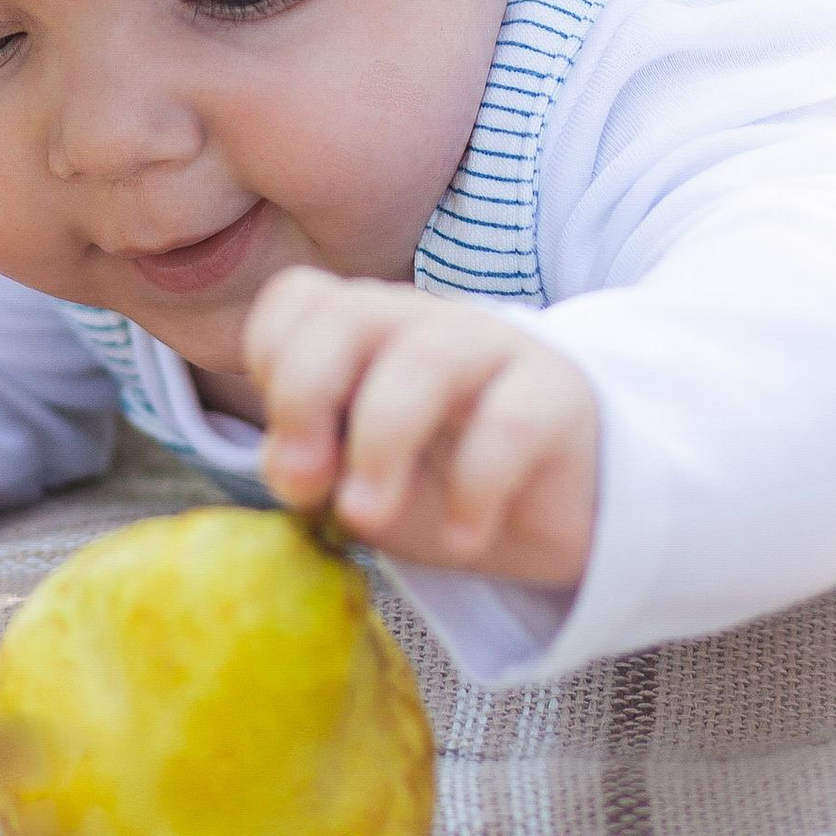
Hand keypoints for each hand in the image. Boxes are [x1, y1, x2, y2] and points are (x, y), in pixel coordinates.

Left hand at [247, 269, 597, 590]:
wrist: (564, 507)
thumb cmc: (444, 480)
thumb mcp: (362, 481)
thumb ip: (315, 465)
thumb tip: (286, 467)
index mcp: (364, 329)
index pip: (298, 299)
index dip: (271, 363)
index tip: (285, 448)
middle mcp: (422, 323)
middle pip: (348, 315)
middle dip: (306, 395)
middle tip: (302, 483)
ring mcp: (493, 349)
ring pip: (427, 358)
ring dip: (381, 440)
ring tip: (366, 516)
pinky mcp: (558, 393)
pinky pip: (513, 421)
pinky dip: (476, 485)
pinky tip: (464, 536)